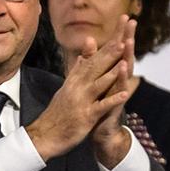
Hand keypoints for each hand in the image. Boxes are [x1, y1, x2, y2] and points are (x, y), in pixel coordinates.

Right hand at [26, 23, 130, 161]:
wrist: (44, 135)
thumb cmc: (58, 113)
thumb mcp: (67, 89)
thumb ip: (77, 71)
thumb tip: (83, 56)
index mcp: (74, 81)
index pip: (91, 61)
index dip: (104, 48)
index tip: (116, 35)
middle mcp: (77, 87)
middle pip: (95, 67)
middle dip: (110, 53)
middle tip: (123, 37)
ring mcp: (81, 101)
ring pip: (98, 83)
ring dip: (112, 72)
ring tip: (124, 60)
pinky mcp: (85, 116)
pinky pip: (101, 106)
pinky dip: (113, 99)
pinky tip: (125, 94)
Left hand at [88, 16, 136, 167]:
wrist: (100, 132)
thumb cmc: (97, 106)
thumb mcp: (93, 82)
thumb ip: (92, 63)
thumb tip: (90, 42)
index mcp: (110, 74)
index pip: (116, 51)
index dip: (120, 34)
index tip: (124, 16)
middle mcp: (118, 80)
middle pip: (124, 56)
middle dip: (128, 38)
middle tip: (132, 22)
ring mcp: (118, 92)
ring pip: (124, 72)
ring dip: (127, 57)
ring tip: (129, 42)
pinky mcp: (116, 104)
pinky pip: (119, 91)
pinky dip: (121, 81)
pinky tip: (123, 70)